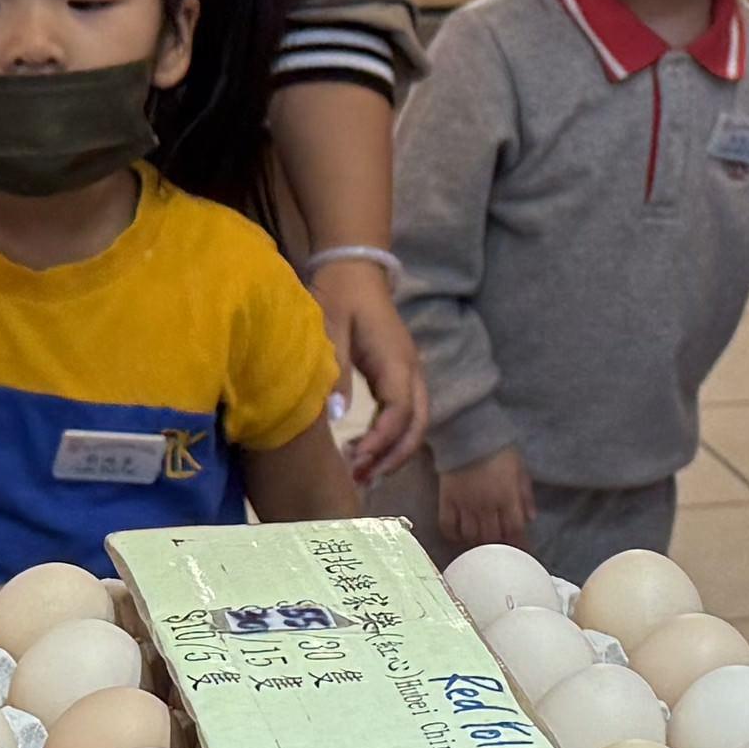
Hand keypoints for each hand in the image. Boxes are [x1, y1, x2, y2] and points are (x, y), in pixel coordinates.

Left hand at [317, 263, 428, 479]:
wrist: (355, 268)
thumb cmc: (340, 293)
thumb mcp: (330, 327)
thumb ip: (335, 371)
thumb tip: (338, 418)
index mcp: (395, 360)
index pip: (400, 411)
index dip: (381, 441)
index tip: (356, 459)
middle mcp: (411, 370)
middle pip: (417, 425)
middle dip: (394, 457)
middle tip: (362, 479)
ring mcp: (410, 373)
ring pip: (417, 424)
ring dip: (396, 452)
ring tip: (365, 474)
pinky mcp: (401, 375)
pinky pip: (407, 415)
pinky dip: (393, 439)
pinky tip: (369, 452)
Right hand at [438, 447, 533, 553]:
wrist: (467, 431)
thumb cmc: (497, 447)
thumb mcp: (520, 468)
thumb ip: (525, 495)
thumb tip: (530, 518)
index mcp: (507, 497)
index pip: (515, 530)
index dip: (519, 544)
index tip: (520, 552)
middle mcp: (486, 505)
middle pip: (493, 537)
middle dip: (499, 546)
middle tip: (500, 549)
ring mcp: (465, 504)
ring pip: (472, 536)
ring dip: (478, 542)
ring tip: (481, 543)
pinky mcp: (446, 500)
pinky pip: (448, 526)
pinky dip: (454, 535)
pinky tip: (460, 535)